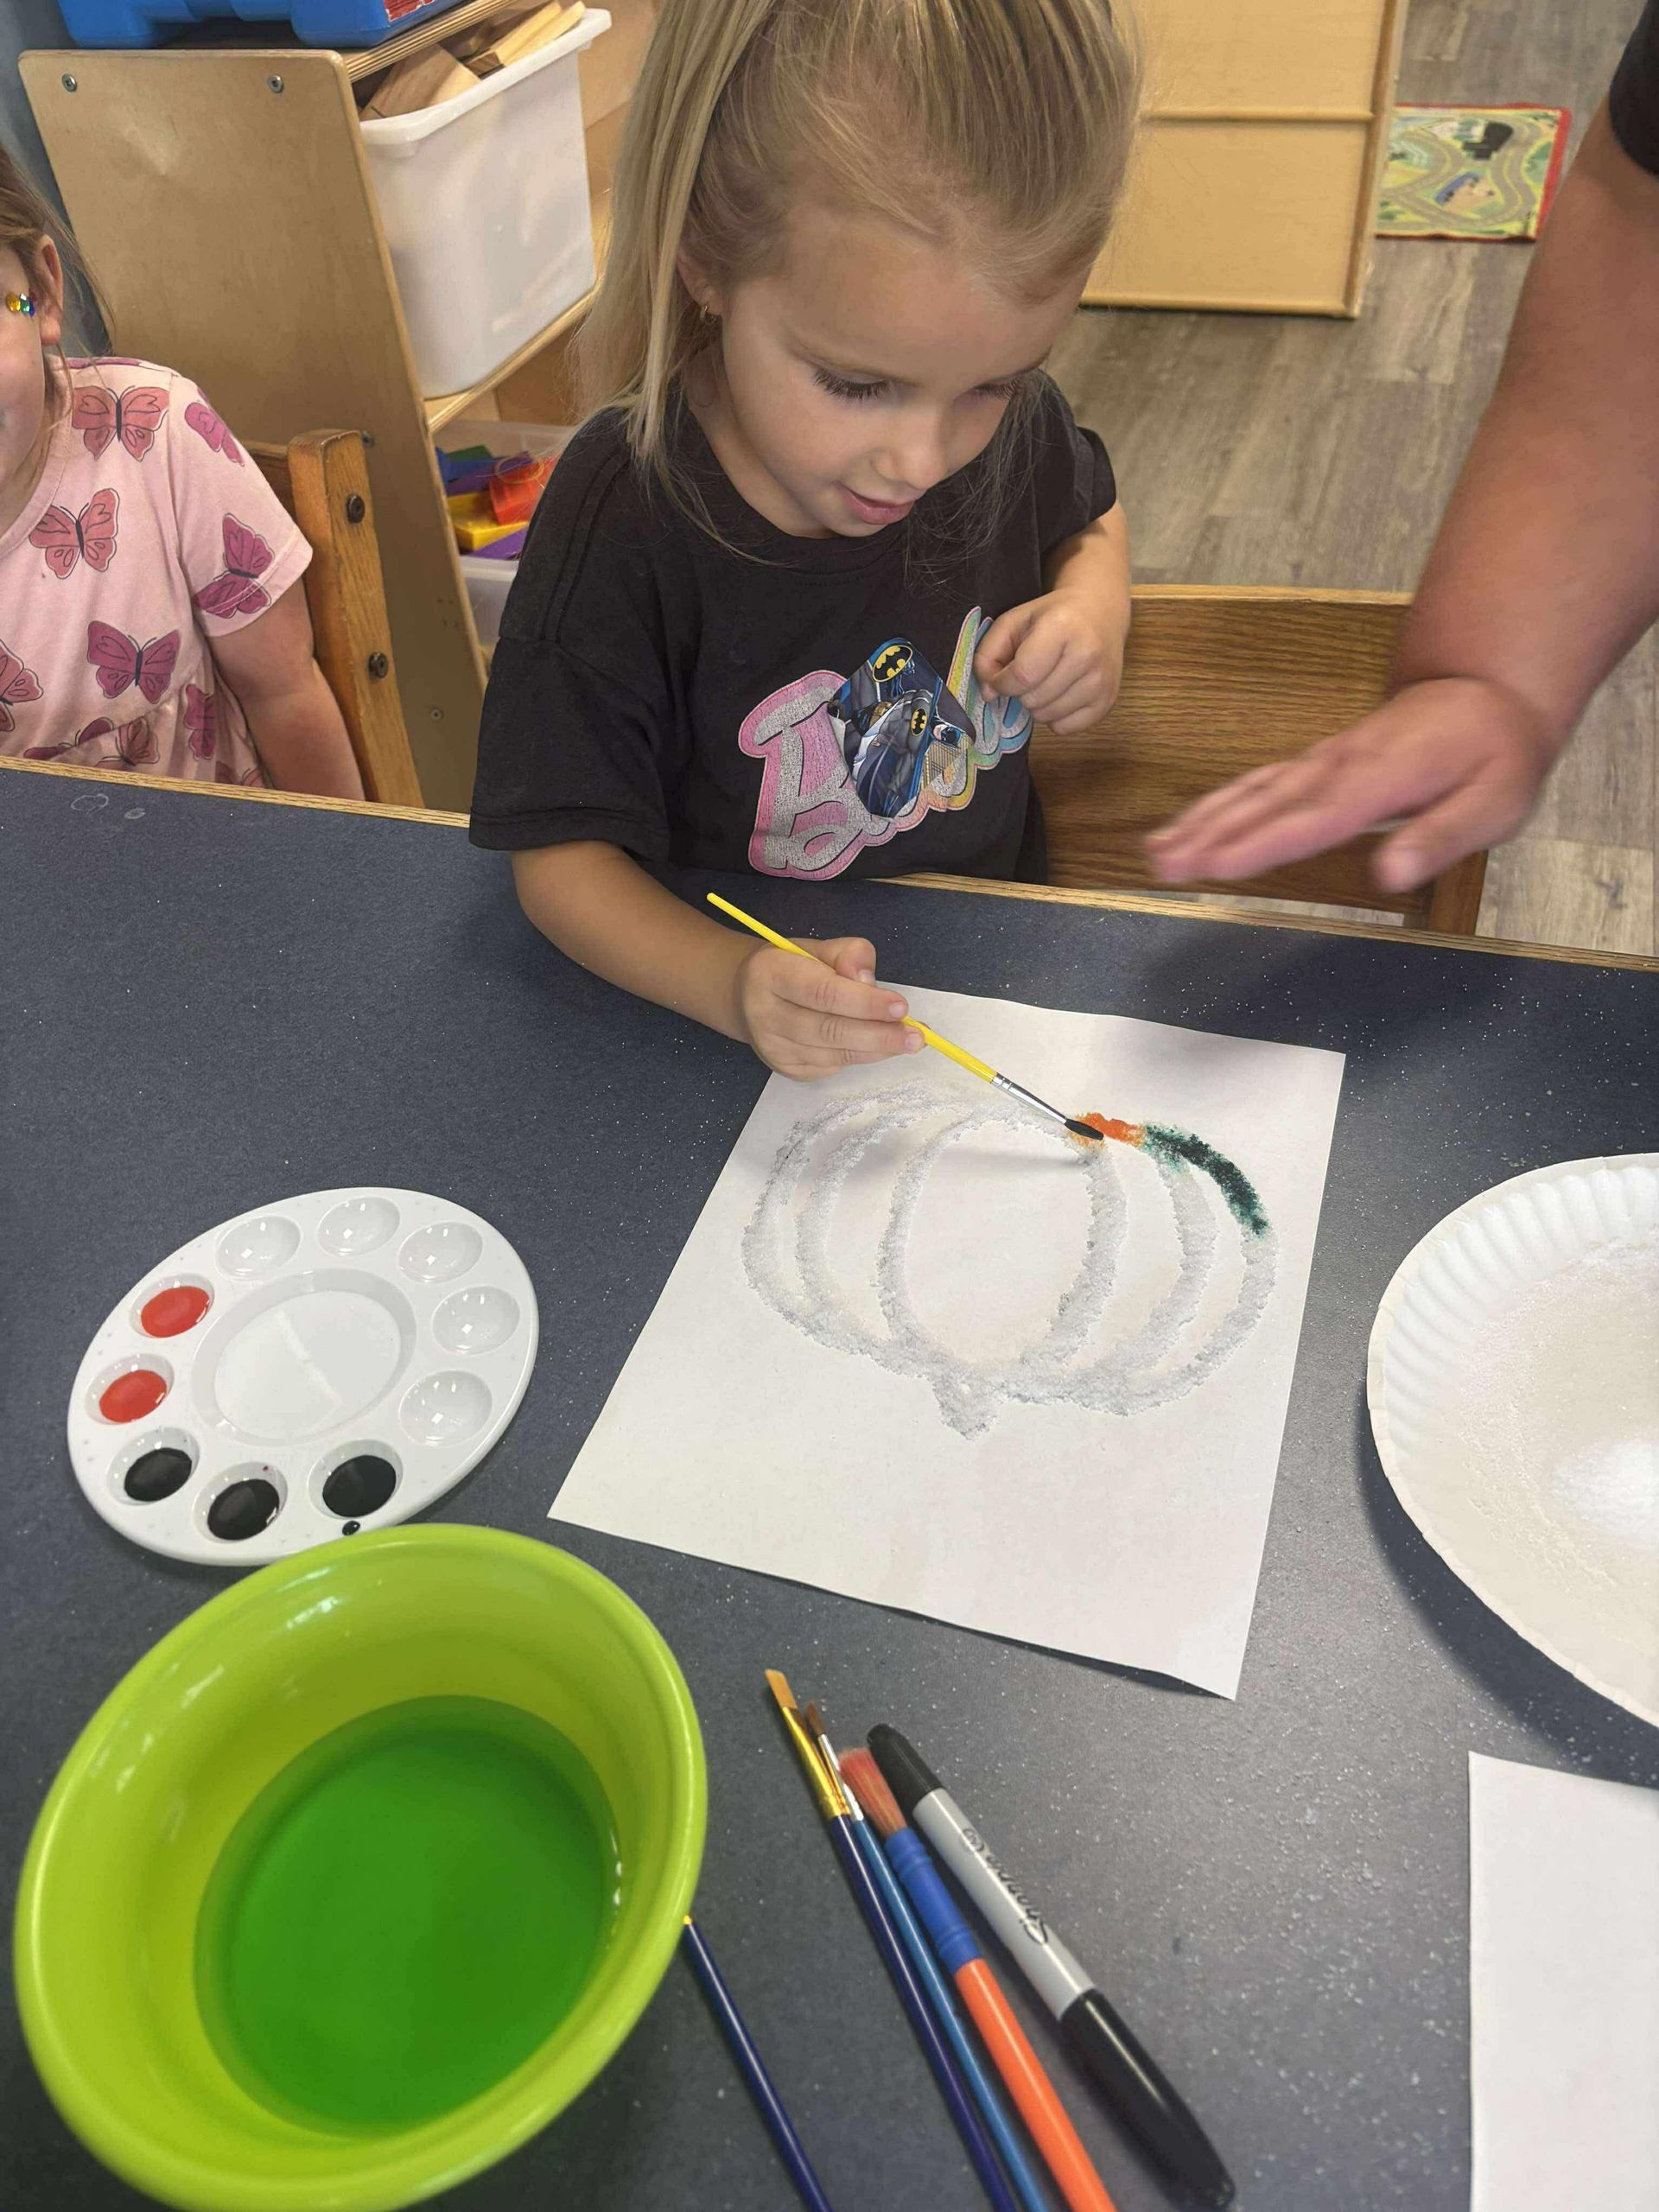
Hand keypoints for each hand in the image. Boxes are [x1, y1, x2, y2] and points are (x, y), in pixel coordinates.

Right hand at [736, 936, 922, 1079]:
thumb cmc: (792, 968)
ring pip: (834, 1053)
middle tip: (915, 1035)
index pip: (823, 992)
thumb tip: (869, 983)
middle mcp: (765, 1014)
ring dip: (876, 1048)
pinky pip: (832, 1066)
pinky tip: (878, 1047)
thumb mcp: (817, 948)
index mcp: (770, 974)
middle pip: (830, 1029)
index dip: (864, 1002)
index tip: (900, 1007)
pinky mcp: (786, 1069)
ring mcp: (774, 1048)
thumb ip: (848, 955)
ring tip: (907, 1041)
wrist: (748, 997)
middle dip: (878, 1034)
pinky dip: (861, 1056)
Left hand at [974, 588, 1125, 733]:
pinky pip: (1065, 728)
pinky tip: (1060, 693)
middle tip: (1030, 672)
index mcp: (1061, 628)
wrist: (1100, 612)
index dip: (1001, 682)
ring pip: (1046, 715)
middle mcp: (1086, 654)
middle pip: (1032, 698)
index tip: (1000, 677)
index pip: (1021, 675)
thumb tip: (989, 693)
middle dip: (1020, 691)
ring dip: (1037, 704)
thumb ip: (988, 654)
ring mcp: (1101, 680)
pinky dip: (1055, 716)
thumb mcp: (1013, 622)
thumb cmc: (1053, 616)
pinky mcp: (1107, 700)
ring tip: (1045, 680)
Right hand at [1146, 676, 1558, 892]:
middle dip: (1210, 834)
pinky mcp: (1315, 763)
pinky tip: (1188, 825)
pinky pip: (1258, 783)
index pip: (1311, 819)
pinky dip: (1218, 804)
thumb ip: (1442, 837)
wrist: (1487, 690)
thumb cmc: (1496, 754)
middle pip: (1266, 804)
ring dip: (1201, 820)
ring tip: (1156, 851)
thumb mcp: (1495, 803)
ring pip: (1252, 791)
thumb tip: (1391, 873)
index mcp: (1382, 779)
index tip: (1214, 864)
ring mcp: (1322, 761)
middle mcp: (1339, 766)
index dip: (1260, 844)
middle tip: (1162, 865)